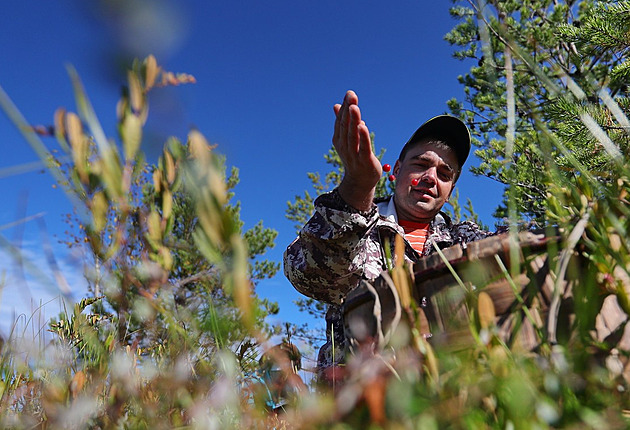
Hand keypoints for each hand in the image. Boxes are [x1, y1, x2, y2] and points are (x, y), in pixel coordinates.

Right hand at [332, 91, 381, 211]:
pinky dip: (362, 137)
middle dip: (348, 110)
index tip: (349, 94)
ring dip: (353, 121)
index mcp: (339, 140)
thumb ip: (344, 122)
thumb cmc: (355, 157)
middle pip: (345, 126)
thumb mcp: (348, 139)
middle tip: (351, 95)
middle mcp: (344, 146)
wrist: (360, 181)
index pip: (341, 121)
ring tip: (354, 107)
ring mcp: (353, 154)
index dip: (345, 107)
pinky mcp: (364, 160)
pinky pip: (363, 147)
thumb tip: (337, 105)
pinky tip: (363, 126)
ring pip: (352, 135)